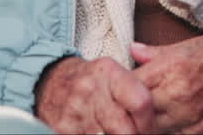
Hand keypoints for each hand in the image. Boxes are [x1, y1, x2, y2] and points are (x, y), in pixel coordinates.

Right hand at [34, 55, 155, 134]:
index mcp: (109, 74)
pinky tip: (101, 133)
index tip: (150, 130)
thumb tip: (154, 118)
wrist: (48, 80)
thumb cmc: (89, 80)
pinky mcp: (62, 128)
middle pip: (125, 129)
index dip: (149, 123)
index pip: (141, 102)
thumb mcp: (112, 73)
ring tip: (116, 132)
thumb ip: (133, 90)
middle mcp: (92, 91)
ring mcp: (75, 112)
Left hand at [130, 33, 202, 132]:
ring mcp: (187, 115)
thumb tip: (131, 51)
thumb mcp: (186, 46)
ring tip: (141, 117)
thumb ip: (154, 53)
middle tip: (124, 106)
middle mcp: (176, 93)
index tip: (118, 87)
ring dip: (142, 124)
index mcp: (170, 67)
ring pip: (149, 128)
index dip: (121, 86)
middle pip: (135, 110)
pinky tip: (161, 125)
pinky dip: (163, 132)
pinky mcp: (198, 131)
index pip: (129, 83)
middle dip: (128, 108)